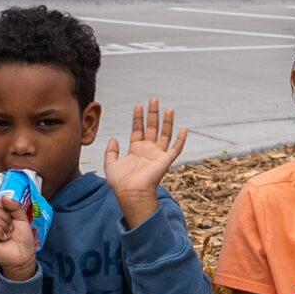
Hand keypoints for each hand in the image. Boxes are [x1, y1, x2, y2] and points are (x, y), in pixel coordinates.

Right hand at [0, 191, 39, 281]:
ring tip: (7, 234)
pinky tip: (3, 239)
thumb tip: (4, 197)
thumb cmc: (22, 239)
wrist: (25, 255)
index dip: (5, 208)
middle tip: (10, 229)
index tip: (11, 219)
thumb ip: (15, 206)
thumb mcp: (21, 218)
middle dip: (6, 218)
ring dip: (4, 226)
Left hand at [101, 100, 187, 227]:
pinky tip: (184, 129)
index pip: (138, 130)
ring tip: (168, 109)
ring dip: (167, 122)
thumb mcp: (110, 164)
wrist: (130, 193)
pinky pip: (176, 149)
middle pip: (152, 128)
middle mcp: (148, 150)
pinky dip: (181, 140)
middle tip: (154, 100)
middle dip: (153, 114)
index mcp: (136, 150)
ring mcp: (157, 155)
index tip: (138, 106)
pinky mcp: (165, 161)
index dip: (138, 118)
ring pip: (164, 134)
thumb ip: (111, 151)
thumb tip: (113, 139)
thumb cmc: (120, 182)